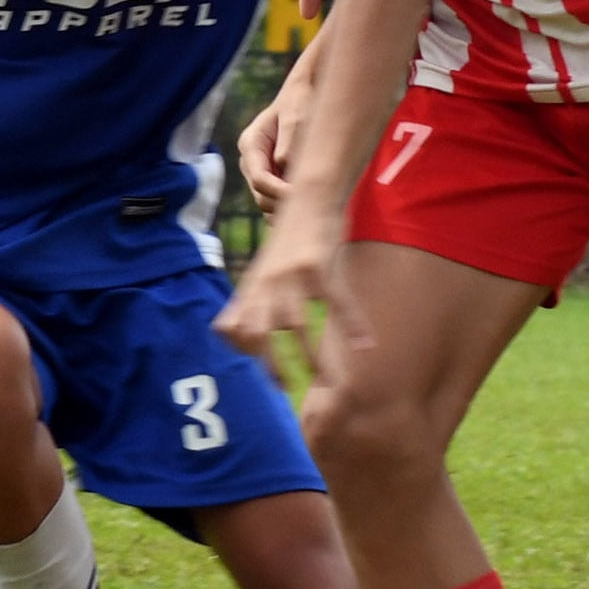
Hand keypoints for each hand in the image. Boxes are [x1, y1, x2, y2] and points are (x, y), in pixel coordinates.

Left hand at [214, 195, 362, 380]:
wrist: (307, 198)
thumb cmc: (283, 245)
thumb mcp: (258, 273)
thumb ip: (242, 304)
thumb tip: (223, 334)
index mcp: (251, 290)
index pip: (235, 329)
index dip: (246, 353)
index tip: (269, 376)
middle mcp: (266, 285)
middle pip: (259, 332)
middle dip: (272, 364)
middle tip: (289, 389)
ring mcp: (291, 276)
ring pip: (298, 324)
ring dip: (313, 356)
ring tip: (330, 382)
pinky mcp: (318, 265)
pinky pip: (337, 301)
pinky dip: (353, 323)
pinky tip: (365, 344)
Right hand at [239, 39, 323, 217]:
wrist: (307, 91)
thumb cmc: (302, 101)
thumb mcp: (297, 118)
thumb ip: (289, 144)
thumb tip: (284, 168)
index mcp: (251, 143)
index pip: (260, 179)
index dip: (280, 193)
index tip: (307, 197)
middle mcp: (251, 159)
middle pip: (261, 195)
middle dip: (284, 204)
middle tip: (315, 206)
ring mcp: (260, 168)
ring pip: (267, 201)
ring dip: (288, 207)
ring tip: (316, 207)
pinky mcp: (273, 175)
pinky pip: (277, 199)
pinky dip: (292, 205)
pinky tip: (314, 204)